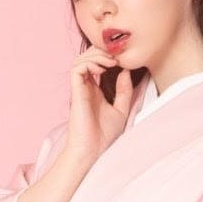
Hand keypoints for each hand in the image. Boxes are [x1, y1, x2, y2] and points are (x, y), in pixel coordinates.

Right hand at [66, 44, 136, 164]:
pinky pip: (77, 68)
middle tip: (117, 55)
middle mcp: (85, 86)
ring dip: (96, 55)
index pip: (96, 63)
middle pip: (87, 57)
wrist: (92, 150)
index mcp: (94, 89)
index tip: (123, 59)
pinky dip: (90, 63)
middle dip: (101, 51)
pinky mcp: (75, 91)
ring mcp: (79, 88)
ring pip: (81, 59)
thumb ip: (124, 91)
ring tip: (111, 61)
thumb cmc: (104, 135)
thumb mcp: (121, 110)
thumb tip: (126, 71)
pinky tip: (102, 68)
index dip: (108, 56)